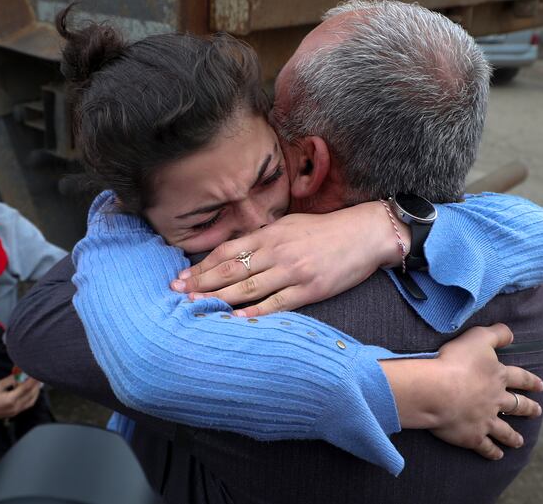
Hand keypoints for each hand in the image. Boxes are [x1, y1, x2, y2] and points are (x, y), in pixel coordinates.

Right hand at [0, 374, 41, 421]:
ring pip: (31, 401)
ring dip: (35, 392)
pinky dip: (30, 398)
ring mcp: (15, 412)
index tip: (37, 372)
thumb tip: (20, 374)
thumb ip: (11, 380)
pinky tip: (28, 391)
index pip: (27, 387)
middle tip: (39, 376)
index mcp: (11, 400)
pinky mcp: (13, 414)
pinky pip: (26, 405)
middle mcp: (15, 407)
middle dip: (36, 385)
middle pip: (32, 395)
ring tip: (36, 383)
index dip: (33, 379)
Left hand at [171, 202, 410, 315]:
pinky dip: (256, 311)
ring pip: (249, 287)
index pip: (227, 251)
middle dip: (202, 282)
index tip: (183, 276)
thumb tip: (235, 252)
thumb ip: (263, 238)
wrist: (365, 234)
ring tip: (196, 305)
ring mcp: (293, 271)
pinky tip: (237, 318)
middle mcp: (277, 251)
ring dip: (220, 297)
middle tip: (177, 292)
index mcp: (270, 234)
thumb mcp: (290, 225)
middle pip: (231, 269)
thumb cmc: (325, 230)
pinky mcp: (310, 289)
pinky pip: (277, 303)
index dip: (203, 265)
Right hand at [384, 324, 542, 459]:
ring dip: (513, 436)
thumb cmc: (455, 361)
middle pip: (516, 405)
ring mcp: (485, 420)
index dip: (529, 380)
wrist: (437, 390)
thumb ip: (495, 334)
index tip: (540, 385)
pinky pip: (485, 447)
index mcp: (497, 376)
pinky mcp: (472, 436)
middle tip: (536, 412)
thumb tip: (510, 333)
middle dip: (528, 408)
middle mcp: (496, 400)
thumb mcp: (477, 338)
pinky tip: (497, 455)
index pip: (519, 377)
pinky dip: (492, 452)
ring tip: (519, 441)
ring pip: (504, 430)